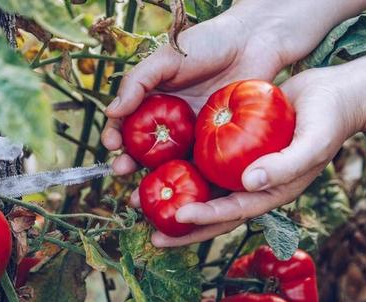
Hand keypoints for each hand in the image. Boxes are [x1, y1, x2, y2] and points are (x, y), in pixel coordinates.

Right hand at [101, 12, 287, 174]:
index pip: (126, 123)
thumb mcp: (167, 58)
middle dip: (128, 164)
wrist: (255, 44)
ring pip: (168, 164)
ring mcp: (193, 137)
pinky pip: (200, 166)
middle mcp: (169, 123)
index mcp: (153, 102)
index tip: (111, 144)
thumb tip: (110, 111)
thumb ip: (138, 82)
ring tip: (141, 193)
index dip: (115, 135)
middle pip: (143, 150)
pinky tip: (180, 191)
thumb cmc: (208, 44)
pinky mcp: (217, 146)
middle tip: (121, 172)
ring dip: (152, 180)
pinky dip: (189, 181)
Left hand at [144, 66, 361, 246]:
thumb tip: (248, 183)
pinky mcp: (232, 149)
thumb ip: (286, 166)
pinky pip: (203, 163)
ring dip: (173, 200)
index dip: (207, 217)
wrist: (331, 96)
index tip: (179, 216)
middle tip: (151, 235)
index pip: (233, 212)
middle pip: (212, 213)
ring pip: (202, 190)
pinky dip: (181, 169)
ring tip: (141, 204)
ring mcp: (240, 169)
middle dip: (182, 227)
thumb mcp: (313, 143)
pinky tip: (156, 167)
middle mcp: (251, 187)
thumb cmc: (328, 120)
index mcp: (270, 193)